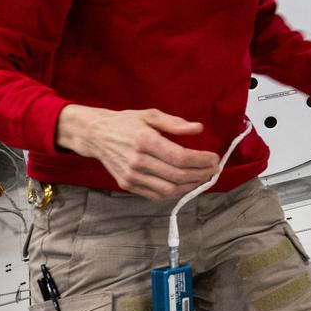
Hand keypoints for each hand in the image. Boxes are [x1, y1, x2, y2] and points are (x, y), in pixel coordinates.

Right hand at [55, 105, 221, 201]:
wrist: (96, 135)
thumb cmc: (125, 123)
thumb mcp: (150, 115)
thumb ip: (175, 123)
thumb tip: (198, 129)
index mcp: (145, 141)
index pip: (181, 157)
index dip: (202, 161)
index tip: (214, 159)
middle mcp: (138, 161)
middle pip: (178, 176)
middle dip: (201, 174)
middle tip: (213, 169)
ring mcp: (132, 176)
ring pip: (169, 189)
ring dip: (191, 186)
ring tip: (203, 178)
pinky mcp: (128, 185)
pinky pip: (157, 195)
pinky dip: (175, 193)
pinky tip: (185, 184)